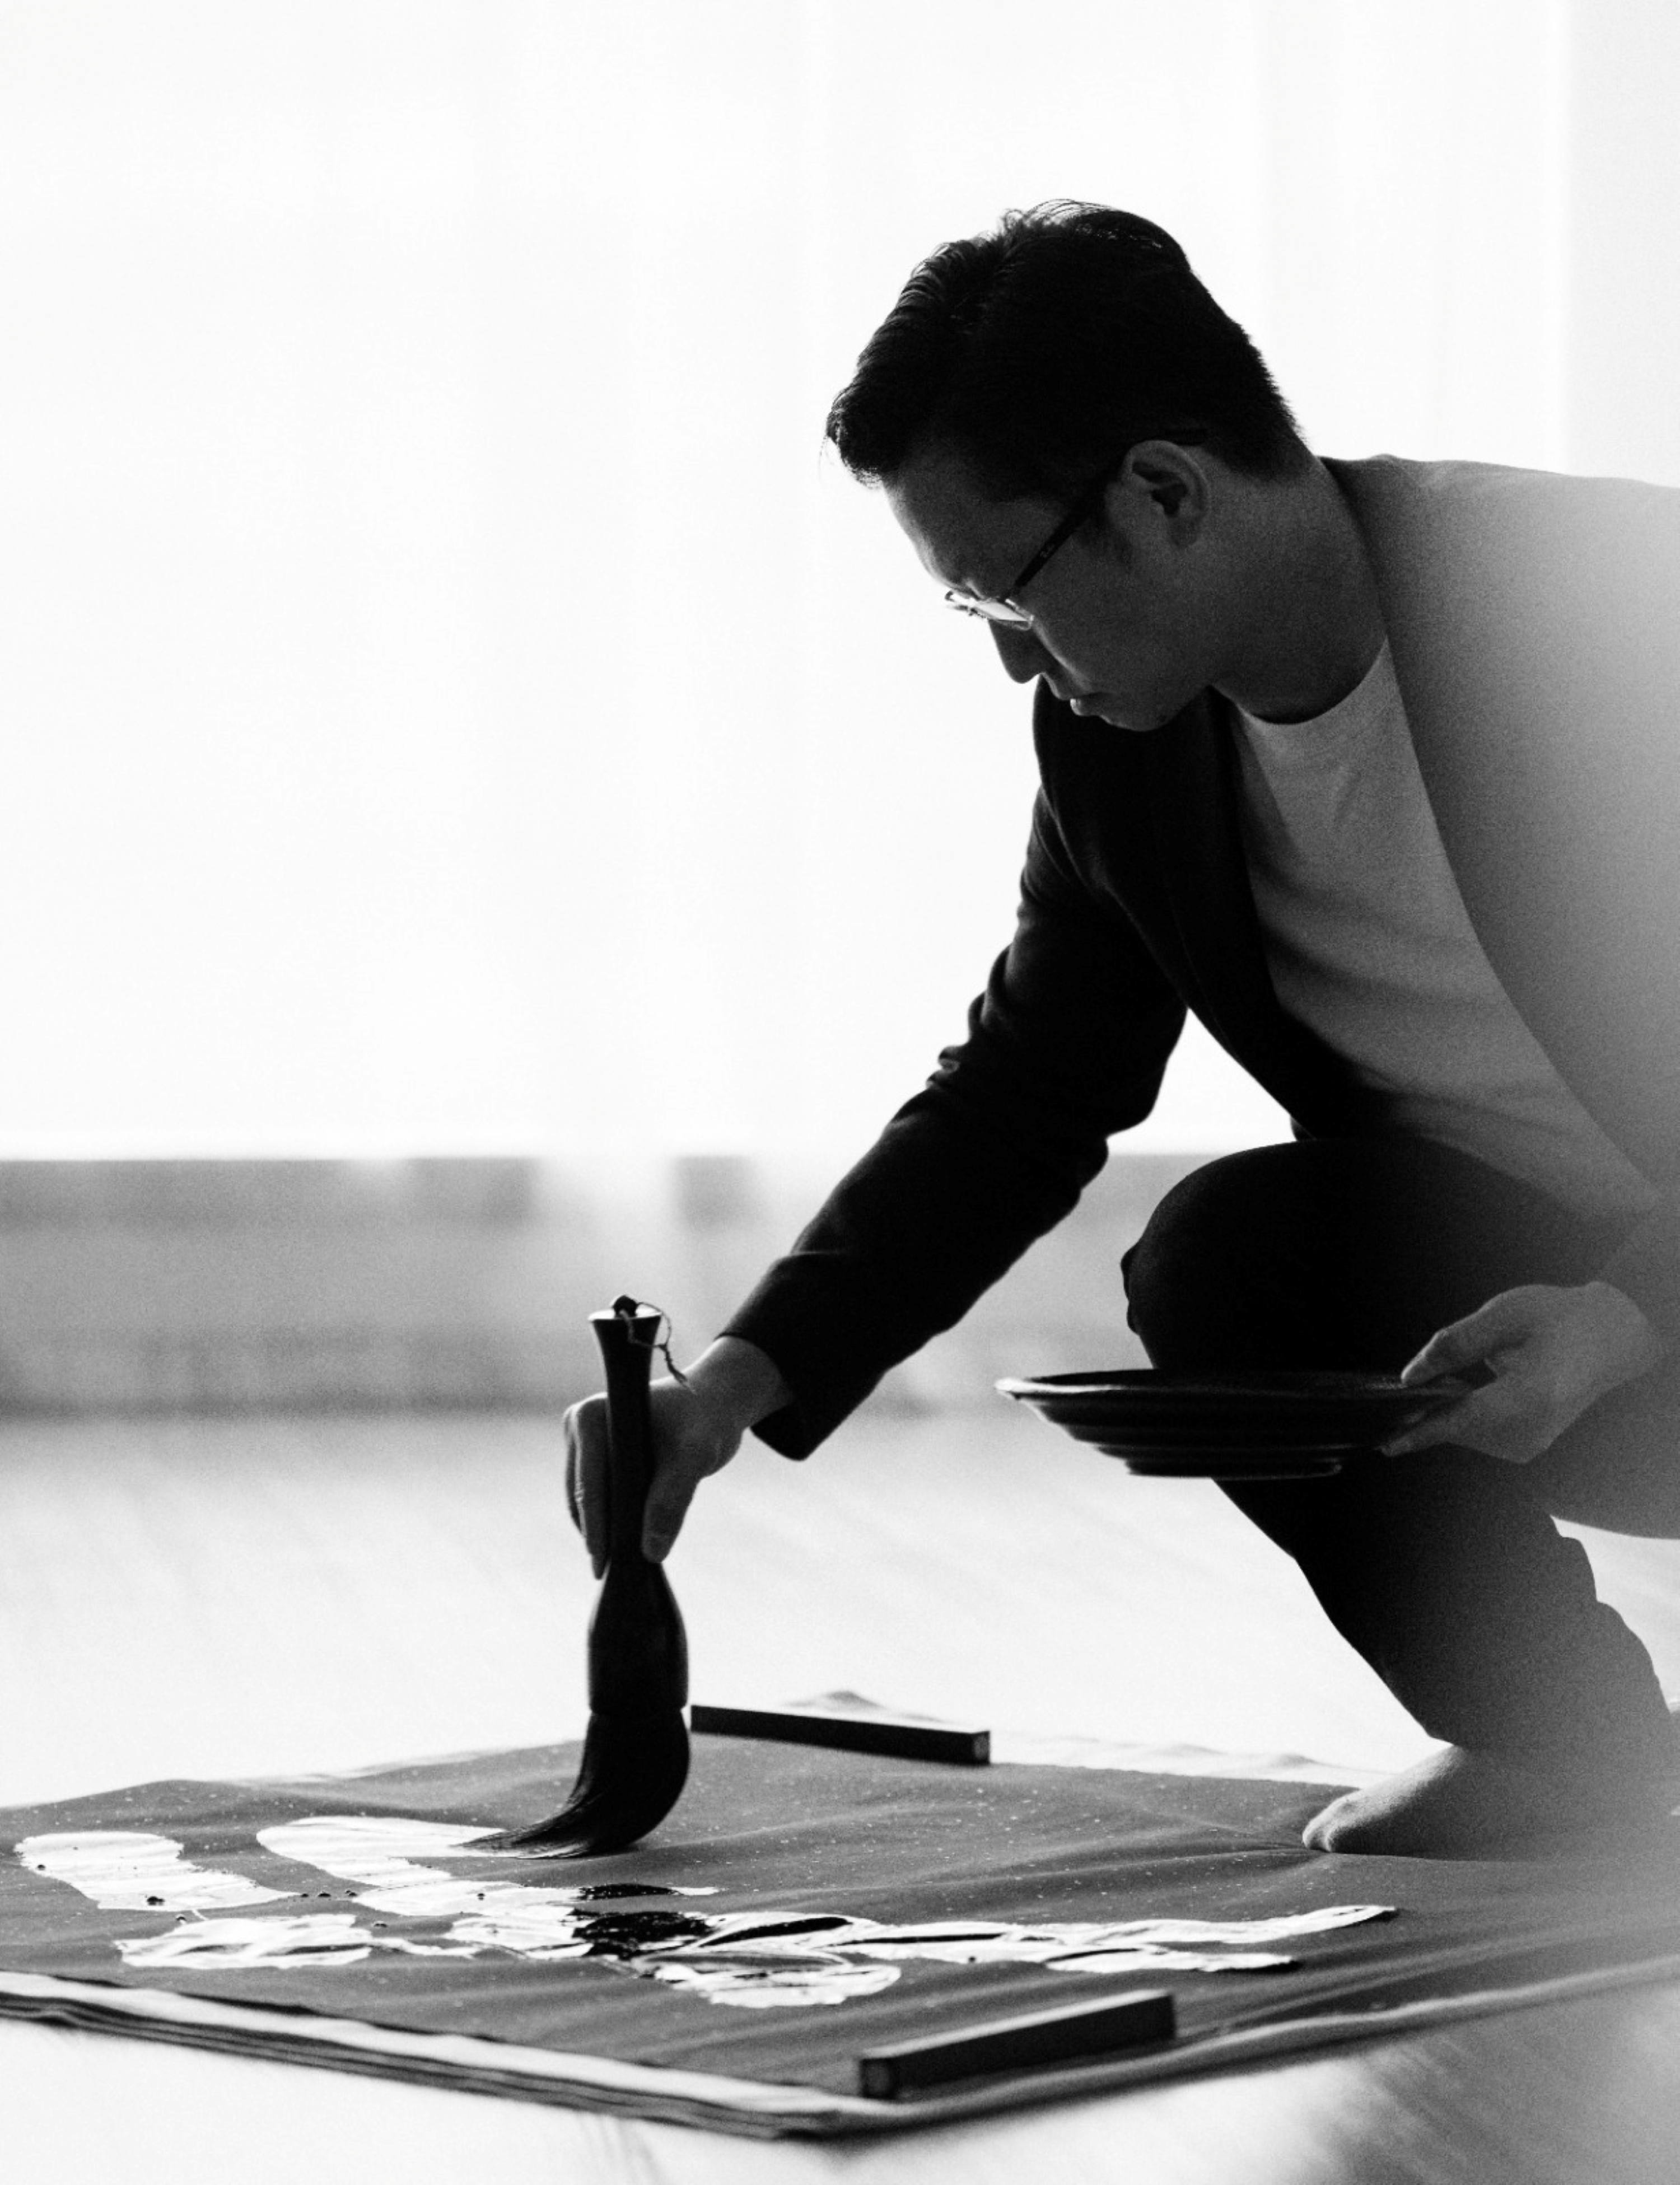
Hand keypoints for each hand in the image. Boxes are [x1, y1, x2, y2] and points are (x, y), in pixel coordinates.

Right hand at [564, 1336, 789, 1574]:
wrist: (714, 1403)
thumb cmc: (704, 1421)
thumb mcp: (694, 1457)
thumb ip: (672, 1500)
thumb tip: (650, 1552)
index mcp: (592, 1417)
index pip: (590, 1485)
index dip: (596, 1529)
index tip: (603, 1566)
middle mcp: (579, 1424)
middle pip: (583, 1494)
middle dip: (598, 1533)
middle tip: (611, 1574)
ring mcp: (585, 1439)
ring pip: (585, 1498)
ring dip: (602, 1528)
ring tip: (620, 1564)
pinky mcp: (597, 1453)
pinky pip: (597, 1493)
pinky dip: (609, 1517)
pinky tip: (625, 1542)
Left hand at [1383, 1280, 1664, 1462]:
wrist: (1611, 1337)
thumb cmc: (1560, 1318)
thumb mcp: (1504, 1316)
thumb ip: (1454, 1345)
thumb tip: (1409, 1376)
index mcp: (1529, 1397)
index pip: (1460, 1421)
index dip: (1418, 1430)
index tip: (1382, 1441)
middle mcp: (1531, 1430)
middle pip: (1457, 1429)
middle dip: (1424, 1411)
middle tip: (1403, 1386)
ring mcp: (1532, 1442)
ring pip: (1464, 1434)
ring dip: (1443, 1412)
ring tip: (1438, 1385)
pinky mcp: (1528, 1445)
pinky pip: (1479, 1434)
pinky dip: (1462, 1416)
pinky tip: (1460, 1393)